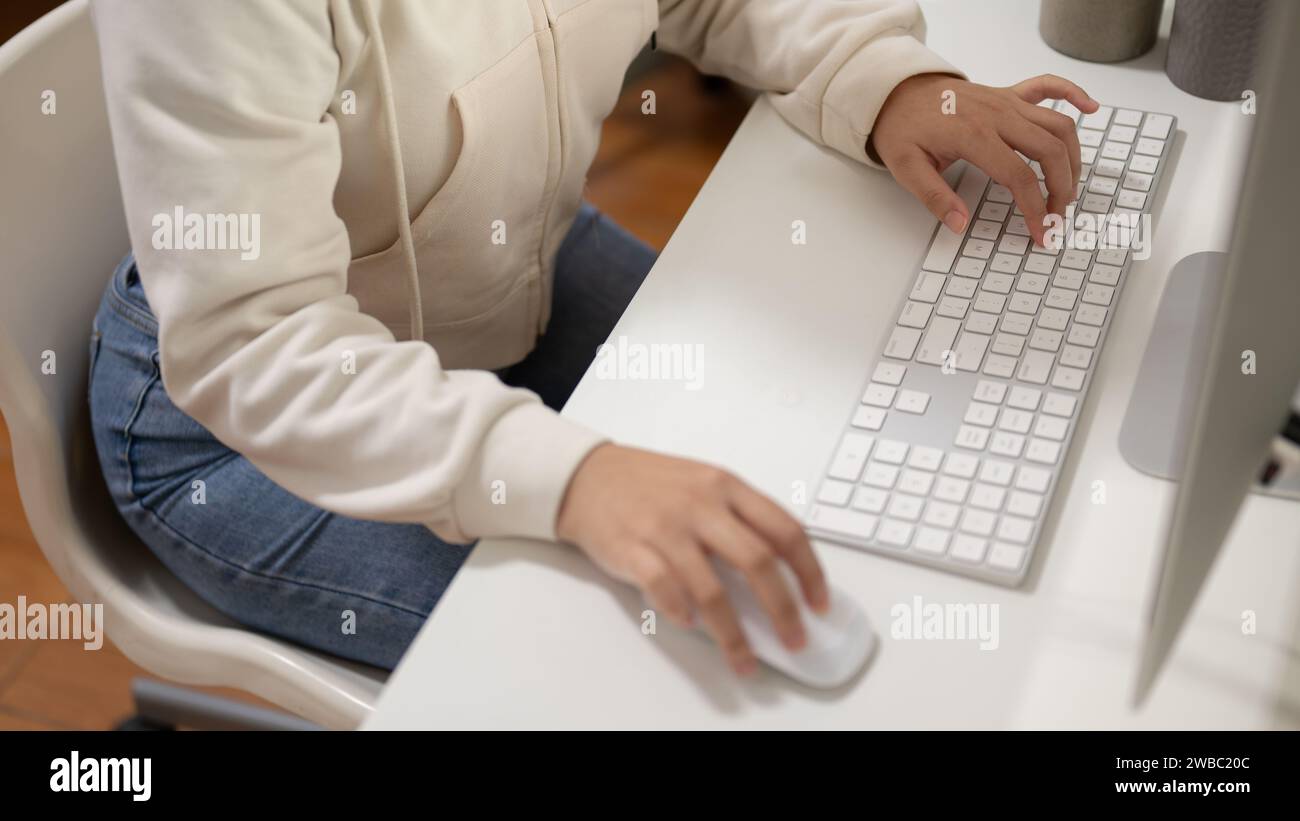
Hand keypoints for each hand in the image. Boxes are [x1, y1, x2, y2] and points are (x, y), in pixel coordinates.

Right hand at [556, 443, 828, 675]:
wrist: (588, 476)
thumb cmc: (650, 485)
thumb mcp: (704, 484)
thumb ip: (738, 519)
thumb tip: (777, 576)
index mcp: (726, 486)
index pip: (784, 529)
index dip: (809, 571)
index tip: (818, 603)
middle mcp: (701, 505)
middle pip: (757, 561)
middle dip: (783, 609)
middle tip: (794, 639)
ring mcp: (666, 527)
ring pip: (711, 589)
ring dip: (732, 634)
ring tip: (743, 660)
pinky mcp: (632, 548)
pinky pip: (664, 588)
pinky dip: (680, 612)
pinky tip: (689, 625)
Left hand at [870, 73, 1099, 246]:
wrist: (897, 92)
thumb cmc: (903, 129)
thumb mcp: (906, 168)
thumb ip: (934, 197)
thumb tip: (960, 225)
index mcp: (973, 136)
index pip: (1019, 177)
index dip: (1036, 208)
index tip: (1043, 233)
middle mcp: (997, 115)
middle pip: (1050, 150)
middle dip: (1062, 187)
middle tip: (1058, 216)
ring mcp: (1006, 101)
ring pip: (1058, 124)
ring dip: (1073, 157)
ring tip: (1068, 188)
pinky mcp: (1009, 93)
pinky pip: (1049, 86)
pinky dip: (1073, 94)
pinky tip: (1091, 109)